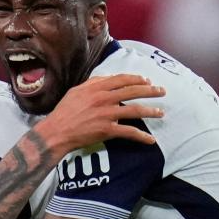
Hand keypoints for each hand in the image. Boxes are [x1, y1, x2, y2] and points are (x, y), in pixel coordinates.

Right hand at [35, 74, 163, 153]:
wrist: (57, 132)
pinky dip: (142, 137)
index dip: (136, 79)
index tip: (146, 80)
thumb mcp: (76, 91)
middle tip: (162, 91)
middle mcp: (104, 99)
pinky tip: (151, 140)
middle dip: (150, 91)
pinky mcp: (108, 130)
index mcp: (96, 88)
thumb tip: (107, 78)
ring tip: (161, 112)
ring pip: (134, 110)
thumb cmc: (64, 112)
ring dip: (150, 111)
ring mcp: (107, 115)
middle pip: (132, 92)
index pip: (121, 79)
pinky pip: (129, 132)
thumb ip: (92, 84)